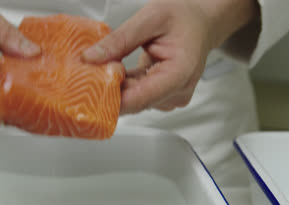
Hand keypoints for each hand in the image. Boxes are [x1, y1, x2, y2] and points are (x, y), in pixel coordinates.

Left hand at [83, 0, 257, 113]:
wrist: (201, 22)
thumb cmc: (184, 18)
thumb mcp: (150, 18)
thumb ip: (120, 40)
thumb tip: (90, 58)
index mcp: (180, 74)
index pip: (140, 98)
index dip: (111, 98)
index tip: (89, 89)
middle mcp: (177, 92)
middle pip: (134, 101)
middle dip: (109, 89)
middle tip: (88, 73)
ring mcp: (170, 97)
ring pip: (133, 100)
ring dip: (115, 86)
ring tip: (103, 66)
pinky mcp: (162, 97)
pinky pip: (136, 95)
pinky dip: (123, 84)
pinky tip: (115, 70)